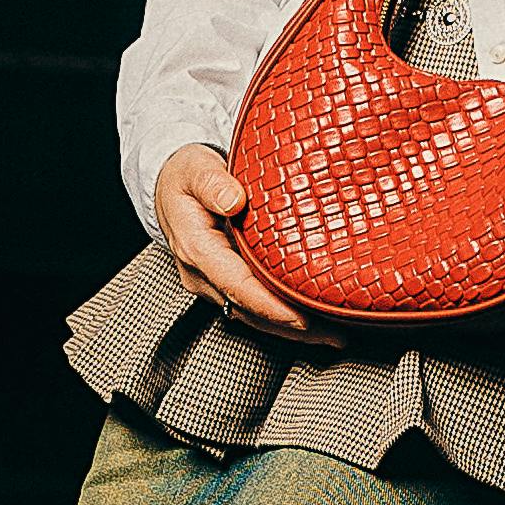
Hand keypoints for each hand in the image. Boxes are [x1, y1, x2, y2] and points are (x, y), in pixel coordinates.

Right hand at [154, 144, 315, 338]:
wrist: (168, 187)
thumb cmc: (185, 175)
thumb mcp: (194, 168)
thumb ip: (212, 183)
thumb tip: (234, 200)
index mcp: (197, 248)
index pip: (237, 285)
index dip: (270, 306)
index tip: (303, 319)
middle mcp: (203, 274)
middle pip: (251, 310)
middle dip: (292, 326)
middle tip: (336, 336)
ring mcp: (212, 283)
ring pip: (253, 315)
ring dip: (291, 328)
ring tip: (334, 335)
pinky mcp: (224, 283)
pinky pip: (253, 306)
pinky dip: (281, 316)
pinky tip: (313, 321)